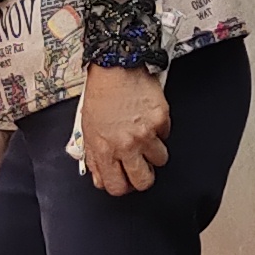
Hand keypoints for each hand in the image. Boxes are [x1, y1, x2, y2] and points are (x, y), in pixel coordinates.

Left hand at [78, 65, 170, 195]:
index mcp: (104, 150)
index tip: (125, 180)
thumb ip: (94, 157)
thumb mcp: (88, 129)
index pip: (117, 187)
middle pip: (144, 182)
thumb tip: (101, 178)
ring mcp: (146, 134)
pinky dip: (160, 130)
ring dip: (154, 152)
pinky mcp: (161, 120)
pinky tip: (148, 118)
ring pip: (160, 160)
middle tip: (140, 166)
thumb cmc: (101, 95)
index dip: (122, 186)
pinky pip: (166, 136)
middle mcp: (125, 145)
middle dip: (143, 177)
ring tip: (144, 137)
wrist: (117, 67)